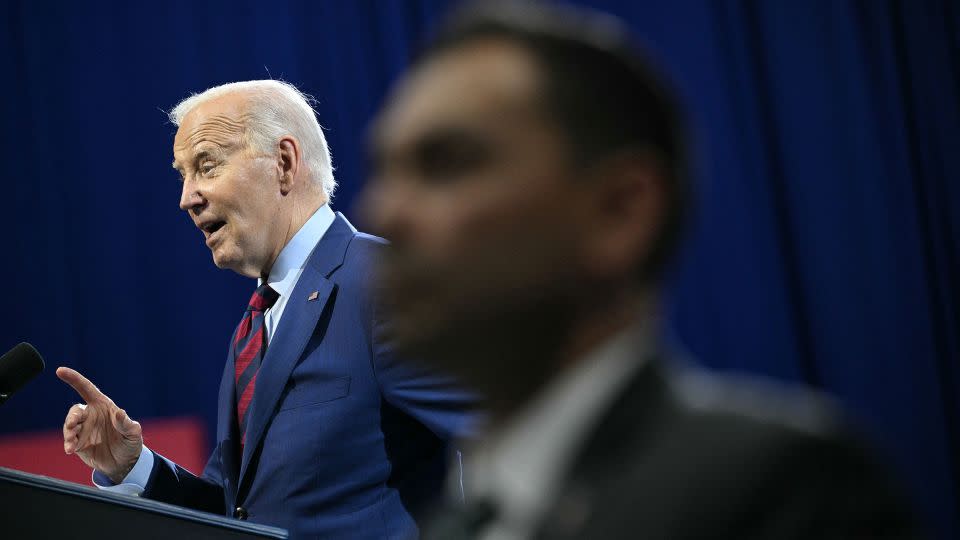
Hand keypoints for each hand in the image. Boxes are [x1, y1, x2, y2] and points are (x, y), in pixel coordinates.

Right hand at [57, 367, 143, 483]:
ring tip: (72, 443)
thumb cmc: (130, 442)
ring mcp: (83, 429)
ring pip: (69, 425)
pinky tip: (70, 450)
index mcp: (103, 406)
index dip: (74, 379)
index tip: (60, 370)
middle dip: (72, 416)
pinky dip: (68, 443)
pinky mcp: (78, 443)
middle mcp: (90, 415)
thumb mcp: (133, 433)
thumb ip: (126, 423)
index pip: (86, 388)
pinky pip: (69, 440)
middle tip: (73, 424)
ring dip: (68, 432)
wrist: (124, 463)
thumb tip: (120, 412)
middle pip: (75, 410)